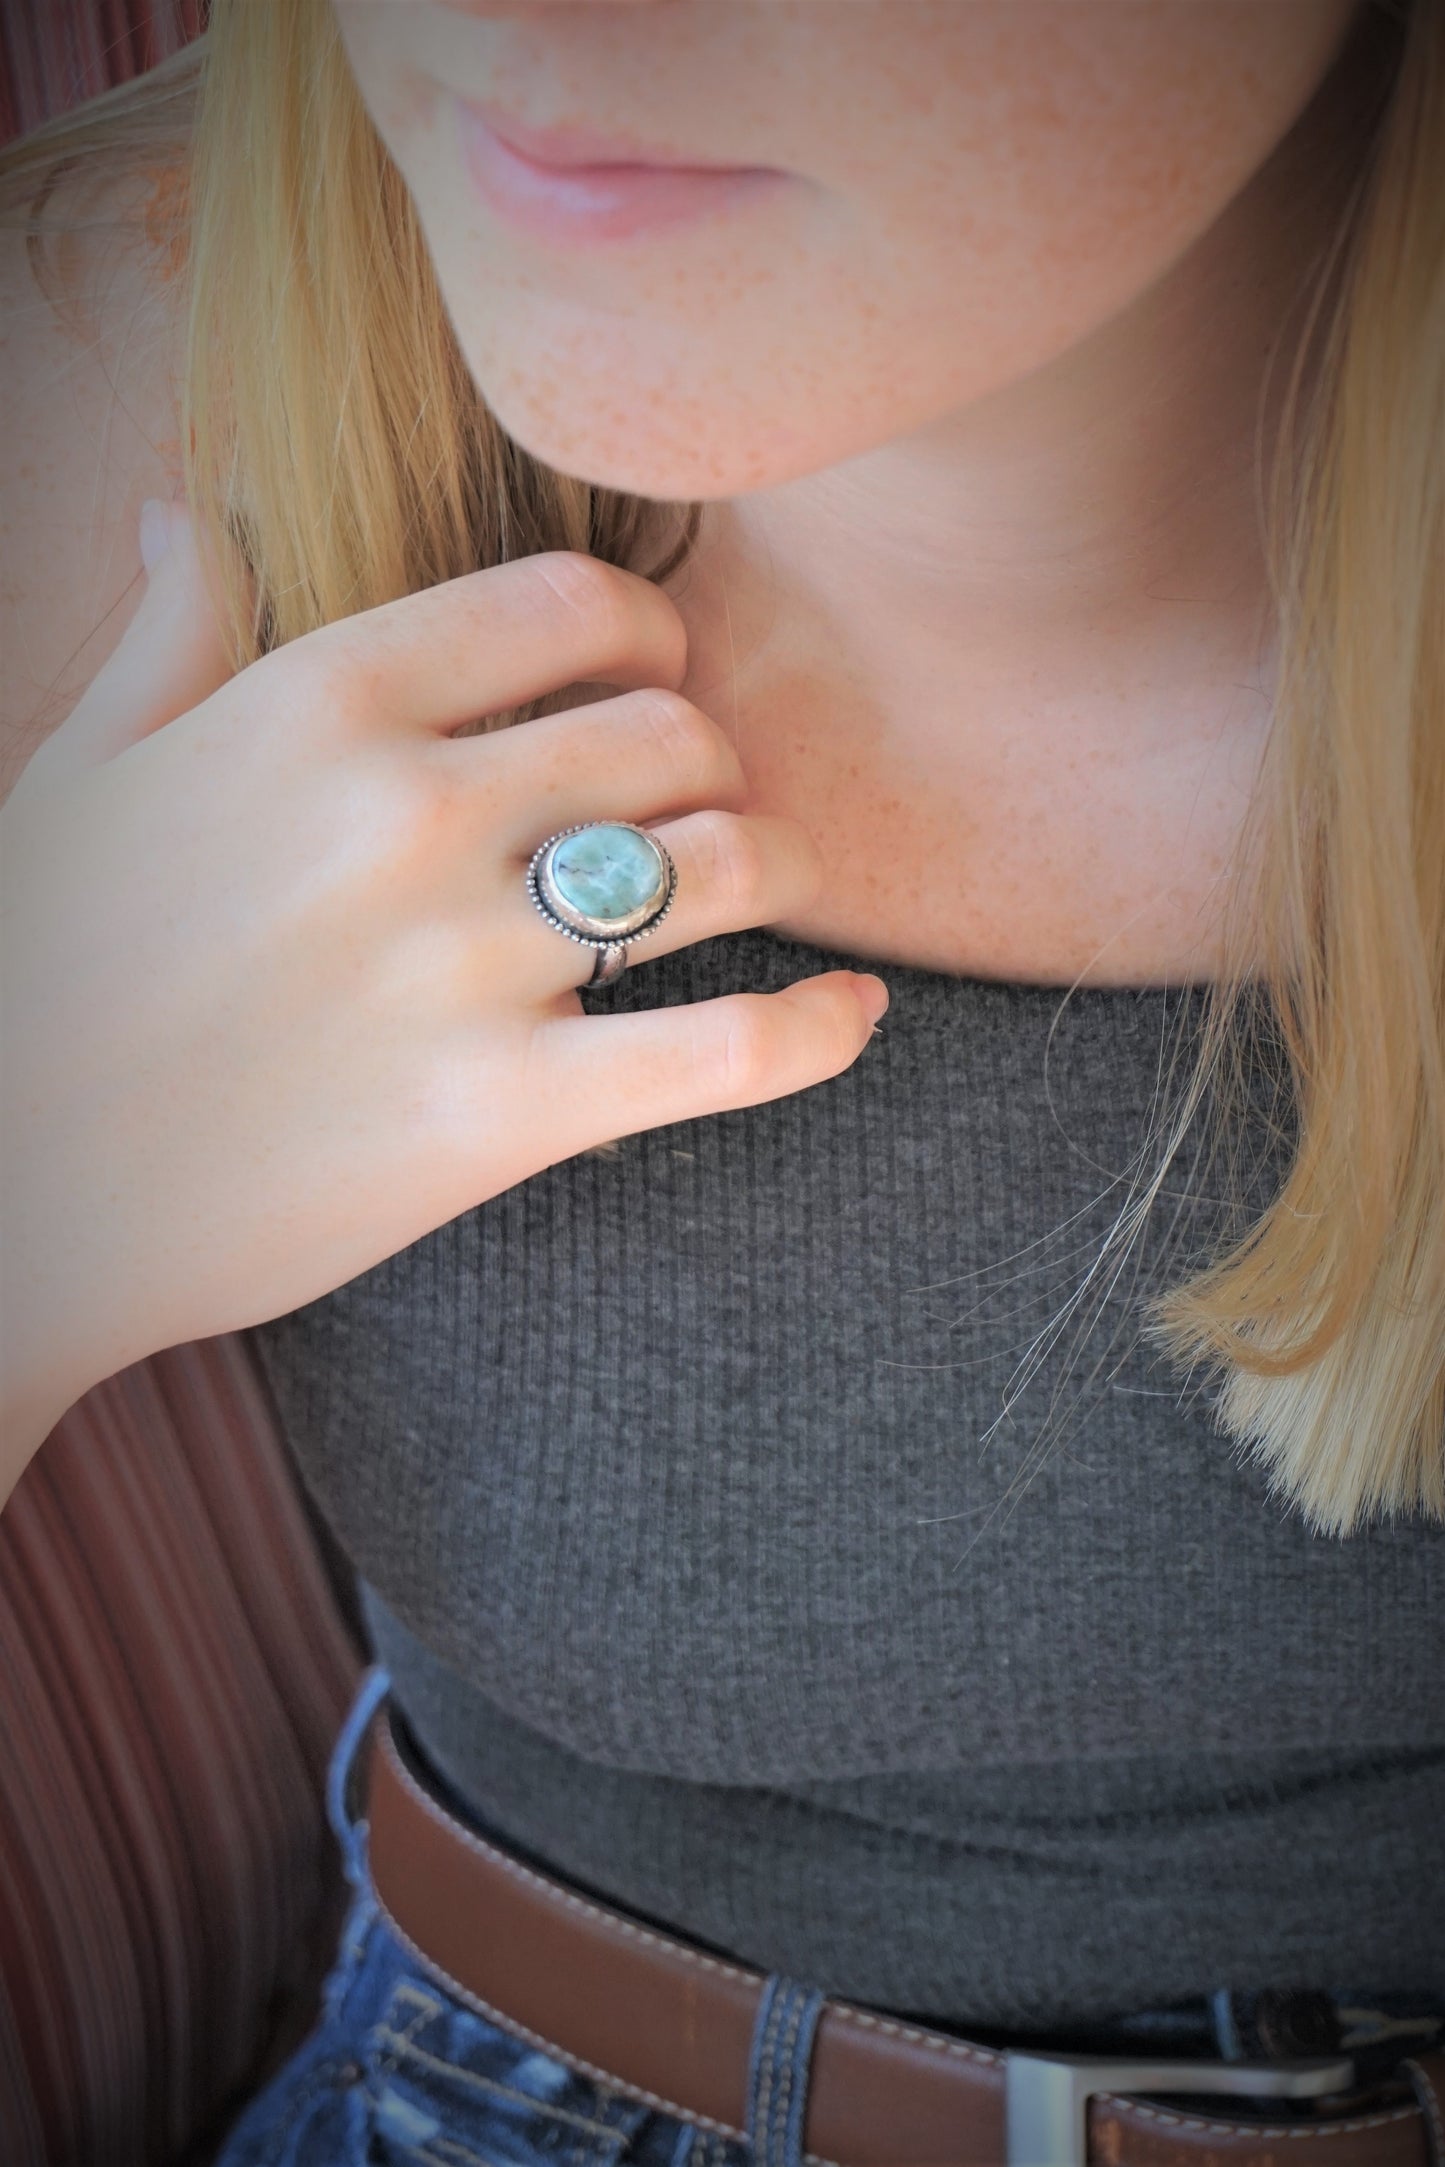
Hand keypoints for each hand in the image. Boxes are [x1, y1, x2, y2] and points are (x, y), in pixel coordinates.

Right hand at [0, 505, 885, 1491]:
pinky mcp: (508, 1114)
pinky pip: (734, 1049)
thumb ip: (166, 638)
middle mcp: (412, 808)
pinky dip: (825, 1031)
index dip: (649, 635)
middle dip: (716, 757)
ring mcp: (468, 963)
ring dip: (781, 866)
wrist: (3, 1198)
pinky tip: (859, 1016)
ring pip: (727, 864)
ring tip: (774, 890)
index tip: (656, 677)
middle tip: (701, 803)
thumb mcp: (76, 776)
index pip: (574, 607)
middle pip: (673, 730)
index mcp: (319, 701)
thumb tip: (175, 514)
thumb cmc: (33, 977)